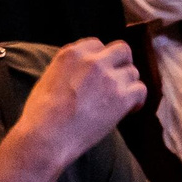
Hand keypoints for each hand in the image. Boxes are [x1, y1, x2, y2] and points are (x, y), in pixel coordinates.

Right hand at [15, 40, 145, 165]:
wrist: (46, 136)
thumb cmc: (40, 116)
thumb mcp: (48, 79)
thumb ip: (68, 70)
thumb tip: (80, 75)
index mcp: (72, 54)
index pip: (97, 44)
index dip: (102, 58)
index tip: (101, 71)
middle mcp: (93, 61)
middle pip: (122, 50)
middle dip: (122, 63)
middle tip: (118, 80)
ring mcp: (109, 78)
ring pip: (133, 72)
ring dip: (128, 84)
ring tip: (120, 100)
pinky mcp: (122, 97)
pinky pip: (141, 90)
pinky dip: (138, 100)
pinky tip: (130, 110)